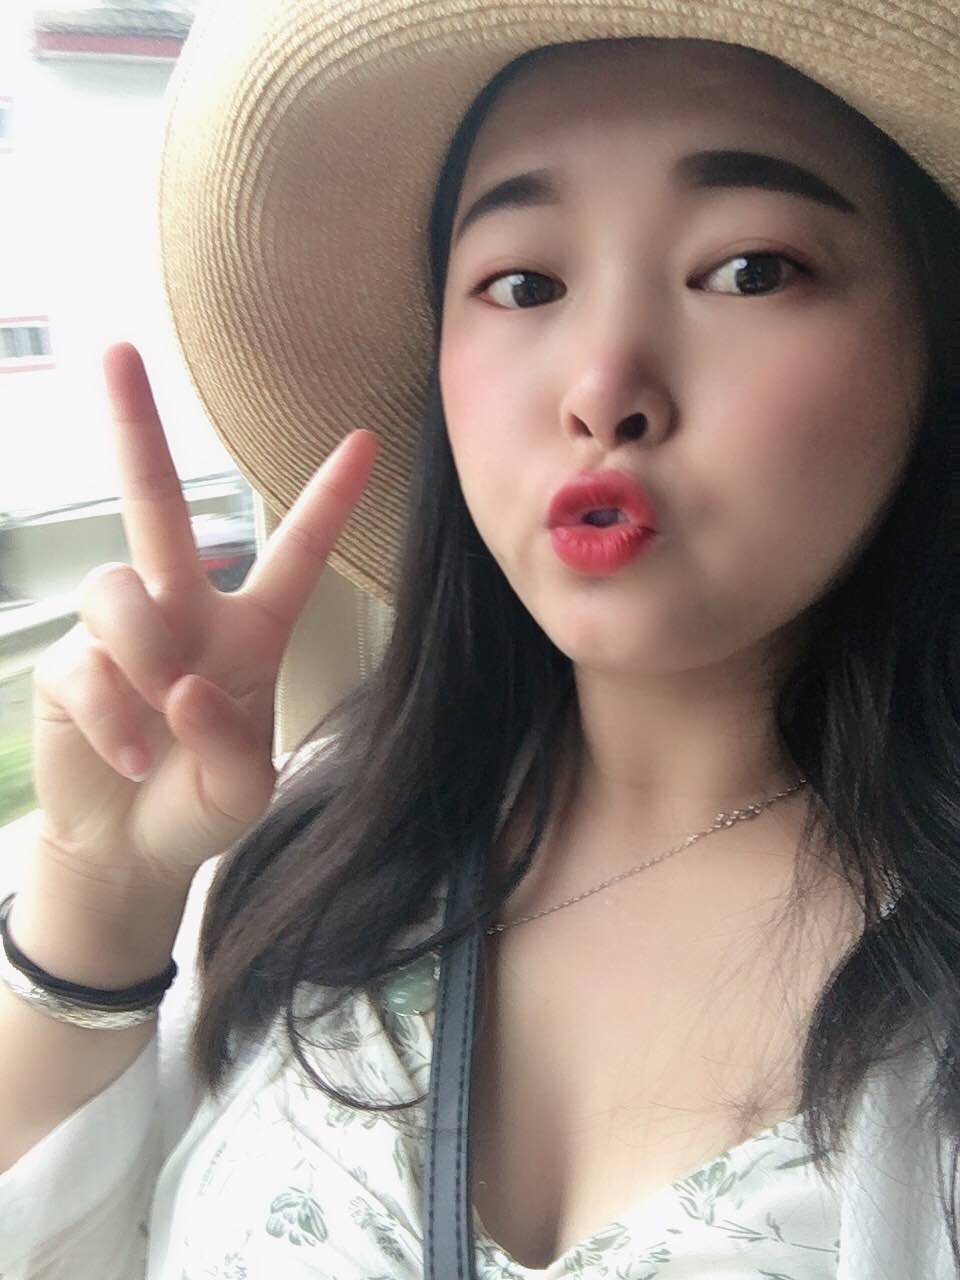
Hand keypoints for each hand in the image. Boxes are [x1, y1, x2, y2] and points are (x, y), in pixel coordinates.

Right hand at [29, 341, 377, 890]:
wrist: (130, 851)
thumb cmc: (200, 808)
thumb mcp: (244, 787)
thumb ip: (230, 738)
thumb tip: (182, 683)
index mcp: (249, 631)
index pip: (293, 554)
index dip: (327, 500)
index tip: (365, 440)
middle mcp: (182, 612)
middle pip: (156, 505)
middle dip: (136, 429)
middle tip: (117, 351)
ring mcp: (121, 633)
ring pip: (120, 588)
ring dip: (145, 656)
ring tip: (161, 719)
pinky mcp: (70, 664)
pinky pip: (89, 662)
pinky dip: (115, 714)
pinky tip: (132, 754)